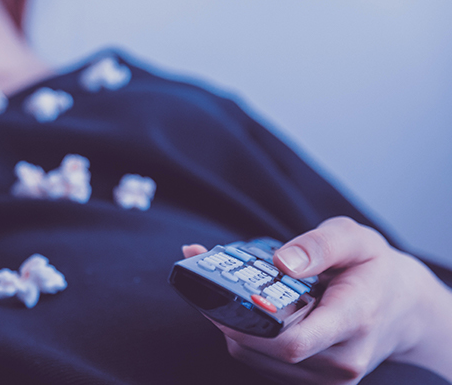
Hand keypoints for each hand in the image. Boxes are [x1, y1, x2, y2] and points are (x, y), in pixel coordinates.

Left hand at [183, 217, 451, 383]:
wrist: (401, 308)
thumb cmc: (373, 270)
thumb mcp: (355, 239)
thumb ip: (320, 244)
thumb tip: (282, 262)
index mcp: (354, 320)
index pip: (293, 343)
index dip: (249, 324)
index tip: (225, 295)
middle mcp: (341, 359)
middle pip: (264, 349)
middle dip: (229, 315)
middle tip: (208, 279)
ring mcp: (327, 377)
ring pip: (255, 356)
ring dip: (232, 323)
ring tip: (225, 289)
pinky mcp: (311, 381)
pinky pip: (260, 360)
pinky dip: (244, 334)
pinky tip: (243, 308)